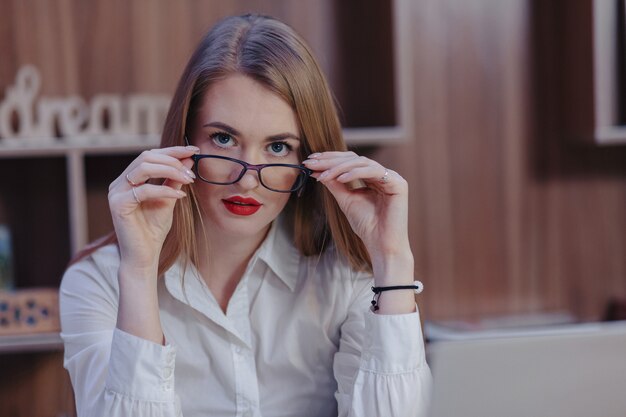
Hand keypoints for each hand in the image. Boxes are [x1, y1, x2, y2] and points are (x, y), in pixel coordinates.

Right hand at [108, 146, 198, 272]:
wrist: (144, 255)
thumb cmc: (154, 229)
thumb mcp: (169, 199)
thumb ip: (175, 180)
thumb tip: (189, 159)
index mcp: (129, 179)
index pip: (150, 155)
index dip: (173, 150)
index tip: (194, 150)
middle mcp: (120, 183)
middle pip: (146, 156)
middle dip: (172, 160)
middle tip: (192, 171)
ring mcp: (116, 193)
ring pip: (143, 167)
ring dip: (170, 171)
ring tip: (188, 180)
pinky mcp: (118, 205)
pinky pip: (144, 190)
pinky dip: (165, 190)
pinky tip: (180, 196)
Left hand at [303, 151, 410, 263]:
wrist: (381, 245)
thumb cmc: (367, 226)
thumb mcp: (346, 201)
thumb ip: (335, 184)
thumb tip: (318, 171)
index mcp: (372, 178)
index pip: (350, 161)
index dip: (329, 159)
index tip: (309, 162)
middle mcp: (383, 175)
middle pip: (355, 159)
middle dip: (331, 160)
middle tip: (311, 163)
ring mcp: (392, 177)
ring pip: (362, 162)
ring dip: (340, 167)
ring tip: (324, 175)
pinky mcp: (398, 184)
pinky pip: (374, 171)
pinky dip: (355, 173)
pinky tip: (340, 178)